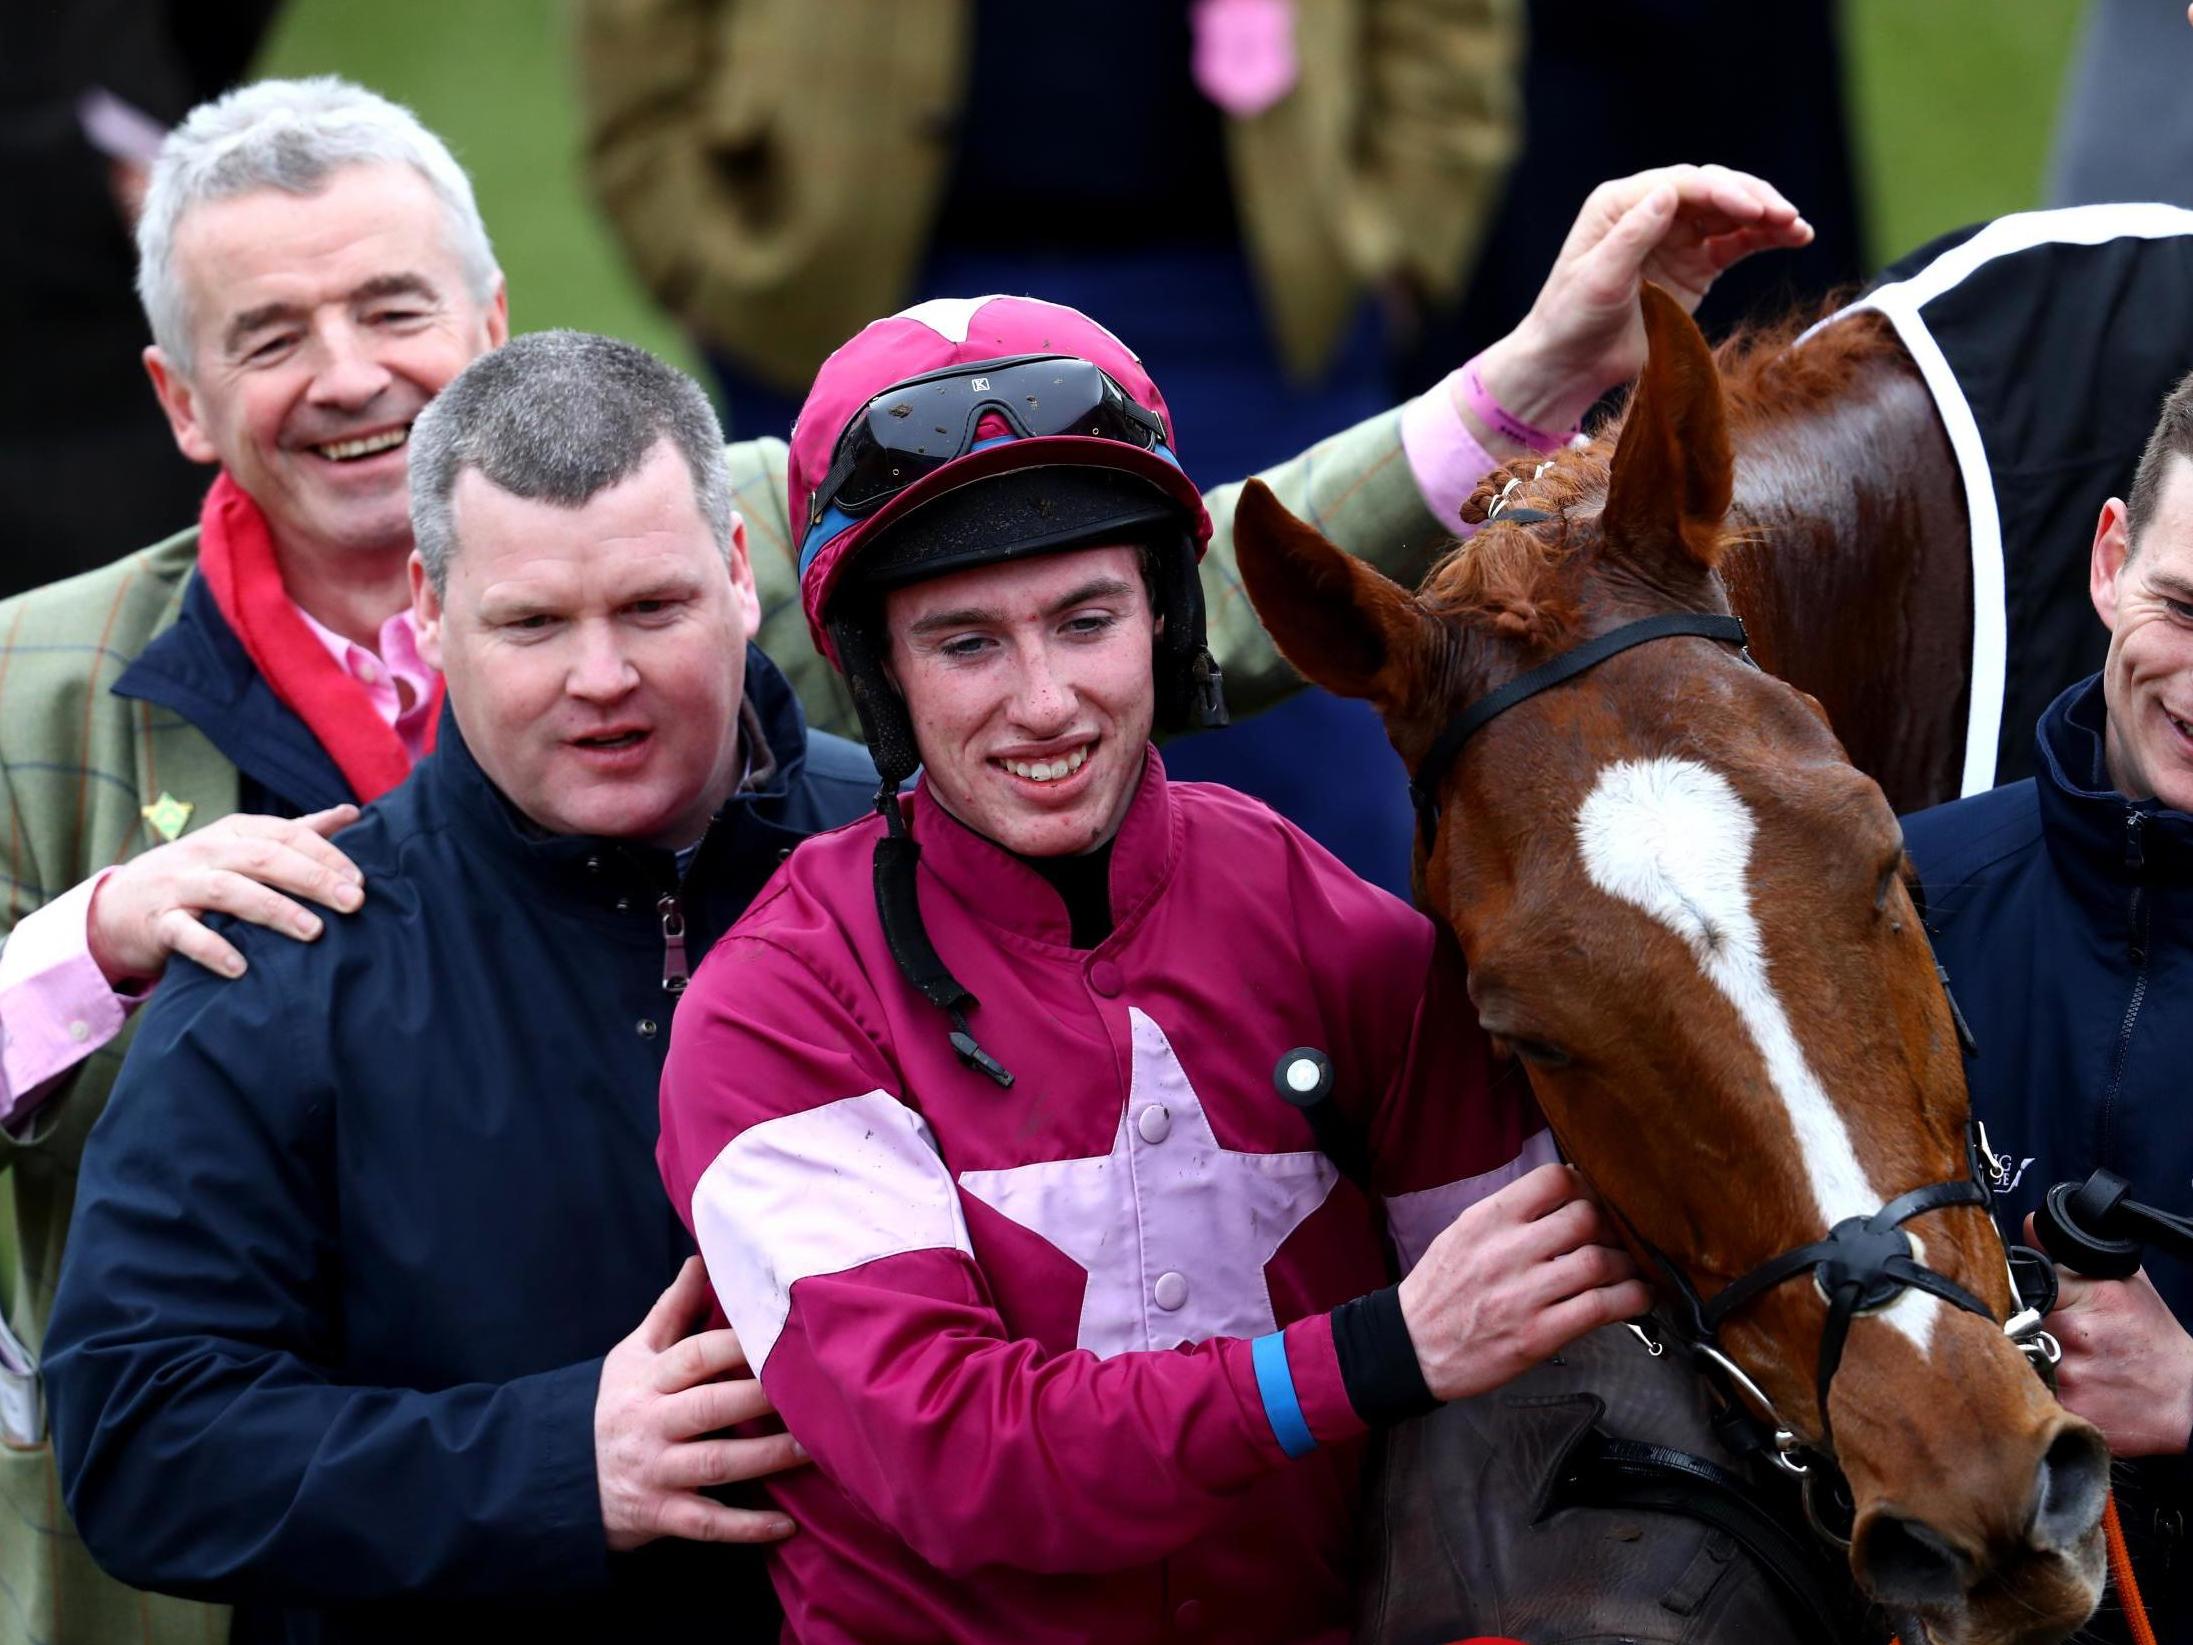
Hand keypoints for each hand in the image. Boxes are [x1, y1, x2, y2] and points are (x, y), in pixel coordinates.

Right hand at [87, 806, 364, 986]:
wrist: (119, 904)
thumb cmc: (200, 873)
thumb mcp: (243, 846)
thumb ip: (298, 831)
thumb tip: (352, 813)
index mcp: (234, 832)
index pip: (286, 834)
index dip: (325, 855)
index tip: (361, 880)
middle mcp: (208, 852)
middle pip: (264, 858)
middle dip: (313, 879)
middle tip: (354, 903)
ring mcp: (180, 885)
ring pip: (229, 890)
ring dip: (274, 909)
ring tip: (313, 931)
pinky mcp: (158, 922)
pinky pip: (185, 933)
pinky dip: (213, 948)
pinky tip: (242, 967)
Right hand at [595, 1256, 808, 1550]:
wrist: (561, 1477)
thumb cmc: (615, 1405)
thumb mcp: (634, 1354)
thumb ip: (672, 1309)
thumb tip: (703, 1257)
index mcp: (648, 1379)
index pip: (695, 1355)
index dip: (739, 1344)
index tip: (783, 1336)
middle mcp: (650, 1423)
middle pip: (712, 1406)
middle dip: (762, 1398)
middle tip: (813, 1391)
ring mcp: (655, 1471)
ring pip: (717, 1463)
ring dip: (768, 1457)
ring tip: (816, 1448)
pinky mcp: (659, 1515)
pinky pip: (706, 1523)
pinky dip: (745, 1527)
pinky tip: (786, 1525)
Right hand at [1397, 1161, 1649, 1401]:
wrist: (1411, 1346)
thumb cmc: (1440, 1290)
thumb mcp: (1463, 1233)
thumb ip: (1510, 1214)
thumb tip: (1567, 1193)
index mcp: (1487, 1220)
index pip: (1553, 1180)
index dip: (1585, 1186)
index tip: (1593, 1200)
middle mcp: (1506, 1252)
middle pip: (1585, 1218)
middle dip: (1610, 1227)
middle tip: (1614, 1239)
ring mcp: (1523, 1295)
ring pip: (1600, 1262)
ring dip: (1625, 1264)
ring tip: (1625, 1270)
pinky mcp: (1538, 1335)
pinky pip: (1600, 1309)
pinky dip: (1630, 1300)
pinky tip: (1636, 1298)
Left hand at [1468, 165, 1813, 447]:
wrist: (1572, 363)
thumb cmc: (1571, 318)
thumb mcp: (1597, 278)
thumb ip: (1631, 236)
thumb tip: (1670, 192)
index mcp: (1621, 204)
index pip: (1681, 185)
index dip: (1722, 191)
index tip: (1753, 210)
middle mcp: (1652, 211)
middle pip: (1713, 190)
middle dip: (1752, 198)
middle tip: (1786, 215)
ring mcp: (1677, 237)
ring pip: (1731, 213)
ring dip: (1767, 215)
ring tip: (1798, 226)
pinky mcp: (1696, 266)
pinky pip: (1737, 242)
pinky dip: (1765, 238)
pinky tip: (1795, 237)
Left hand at [2022, 1213, 2192, 1455]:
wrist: (2188, 1395)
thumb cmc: (2150, 1338)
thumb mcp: (2118, 1282)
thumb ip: (2065, 1255)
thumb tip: (2029, 1224)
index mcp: (2085, 1295)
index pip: (2014, 1282)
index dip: (2008, 1295)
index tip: (2014, 1305)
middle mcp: (2074, 1336)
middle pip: (2006, 1325)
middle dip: (2011, 1331)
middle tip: (2032, 1339)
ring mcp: (2072, 1379)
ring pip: (2015, 1364)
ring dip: (2020, 1365)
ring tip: (2047, 1366)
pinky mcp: (2072, 1414)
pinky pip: (2030, 1402)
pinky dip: (2033, 1399)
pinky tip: (2054, 1392)